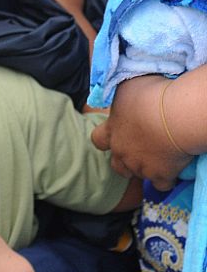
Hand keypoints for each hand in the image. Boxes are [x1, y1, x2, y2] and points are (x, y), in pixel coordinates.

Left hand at [91, 75, 192, 190]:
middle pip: (117, 165)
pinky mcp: (161, 175)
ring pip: (138, 175)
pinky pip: (161, 184)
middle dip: (125, 160)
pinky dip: (166, 178)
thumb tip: (121, 97)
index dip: (106, 139)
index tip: (116, 134)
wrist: (174, 116)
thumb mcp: (127, 87)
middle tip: (140, 149)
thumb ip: (120, 98)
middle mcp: (122, 151)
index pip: (97, 140)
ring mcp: (140, 166)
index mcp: (112, 129)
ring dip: (145, 169)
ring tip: (158, 157)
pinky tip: (173, 169)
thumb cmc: (148, 95)